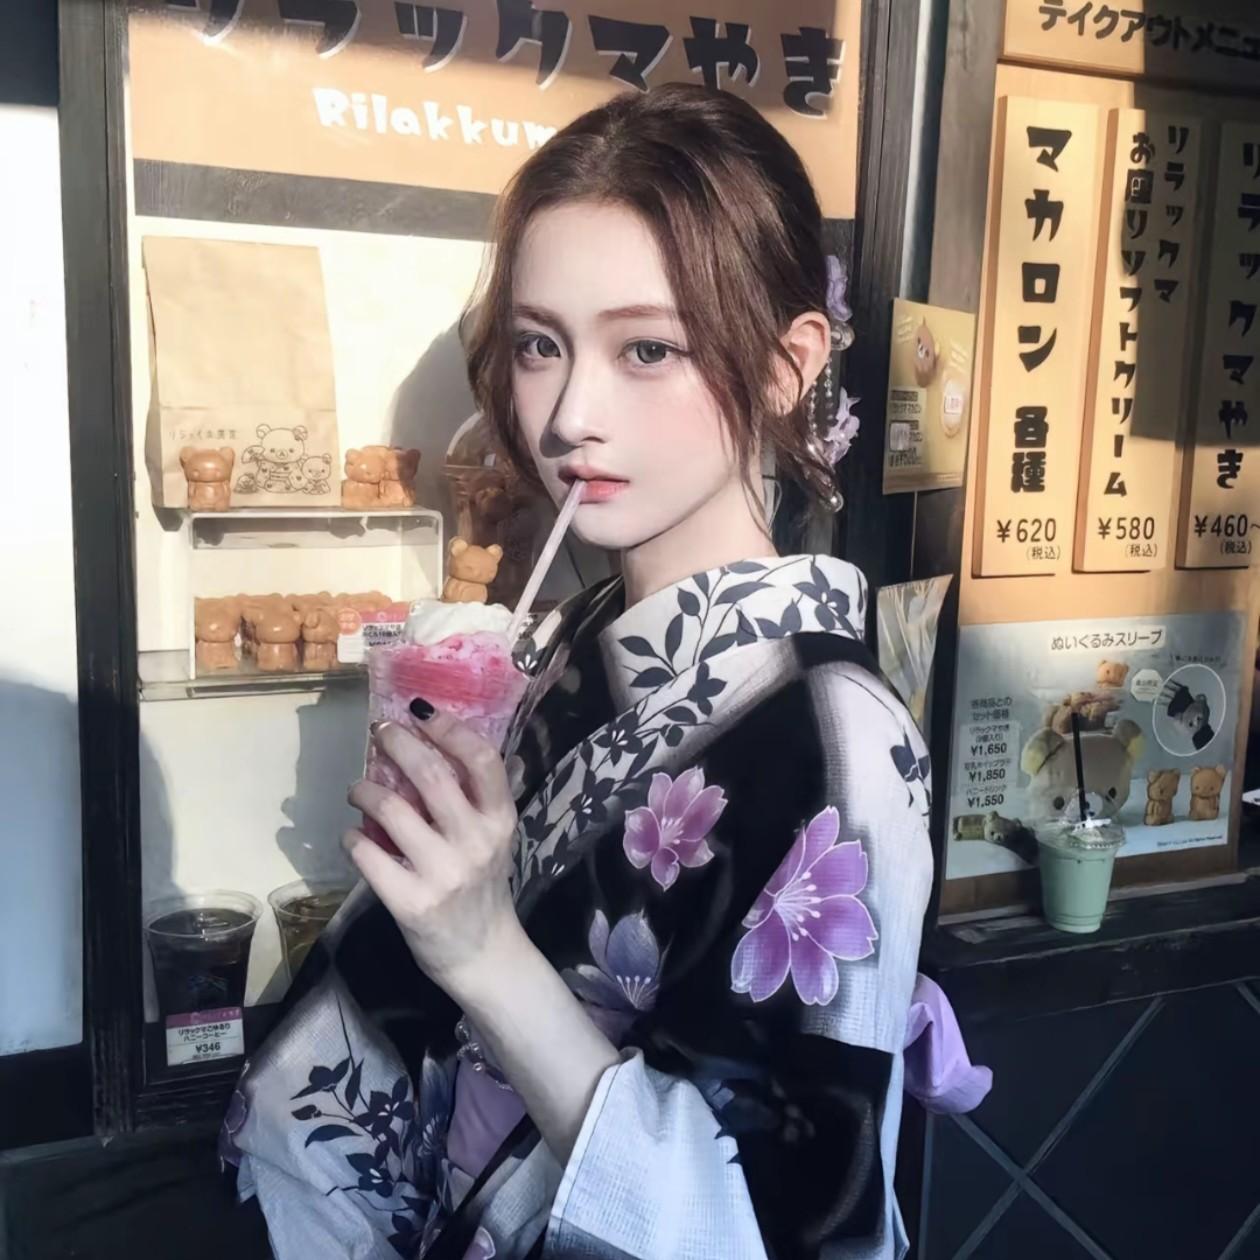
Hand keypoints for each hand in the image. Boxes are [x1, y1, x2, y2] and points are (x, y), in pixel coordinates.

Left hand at [345, 707, 522, 996]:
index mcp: (501, 820)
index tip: (421, 709)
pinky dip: (353, 839)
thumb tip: (443, 743)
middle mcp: (476, 842)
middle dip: (398, 744)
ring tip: (357, 789)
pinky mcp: (412, 903)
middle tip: (379, 732)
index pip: (482, 760)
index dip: (449, 728)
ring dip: (365, 790)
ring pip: (392, 810)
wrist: (483, 955)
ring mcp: (444, 873)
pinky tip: (354, 837)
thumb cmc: (483, 886)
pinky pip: (368, 856)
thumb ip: (477, 798)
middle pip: (432, 776)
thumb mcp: (495, 838)